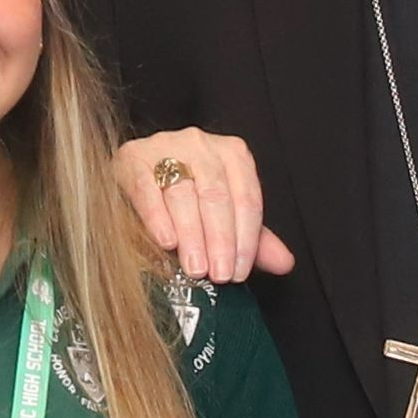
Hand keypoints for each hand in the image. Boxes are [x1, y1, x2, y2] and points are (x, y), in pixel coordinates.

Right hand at [113, 127, 285, 285]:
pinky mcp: (133, 157)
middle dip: (220, 239)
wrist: (135, 177)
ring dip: (192, 234)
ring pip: (183, 193)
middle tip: (219, 273)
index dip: (246, 238)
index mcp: (231, 154)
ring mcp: (165, 146)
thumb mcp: (222, 217)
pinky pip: (147, 187)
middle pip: (216, 195)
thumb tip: (284, 263)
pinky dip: (157, 216)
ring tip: (196, 266)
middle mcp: (200, 144)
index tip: (239, 271)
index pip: (246, 197)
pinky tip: (166, 241)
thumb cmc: (185, 199)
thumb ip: (252, 238)